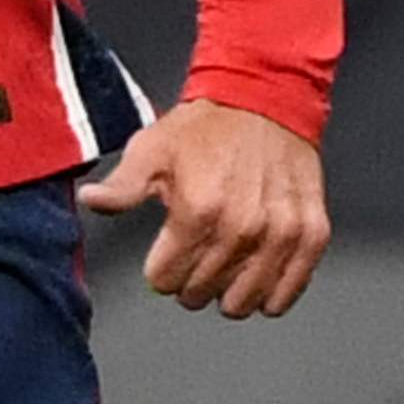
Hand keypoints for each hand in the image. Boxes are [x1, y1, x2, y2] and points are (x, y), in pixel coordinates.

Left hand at [77, 99, 330, 319]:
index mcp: (199, 210)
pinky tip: (256, 275)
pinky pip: (286, 293)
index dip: (160, 270)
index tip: (167, 252)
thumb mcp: (152, 150)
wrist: (266, 101)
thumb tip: (92, 201)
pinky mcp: (311, 235)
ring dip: (227, 291)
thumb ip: (122, 186)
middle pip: (200, 294)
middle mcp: (242, 228)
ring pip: (241, 302)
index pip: (165, 281)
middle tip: (195, 254)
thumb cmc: (208, 127)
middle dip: (190, 280)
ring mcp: (281, 234)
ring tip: (224, 265)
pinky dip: (269, 293)